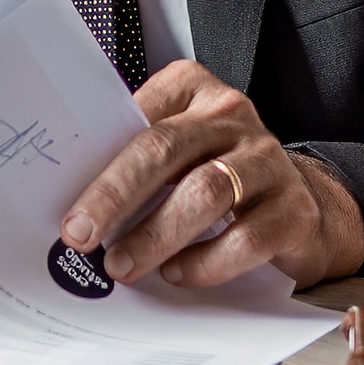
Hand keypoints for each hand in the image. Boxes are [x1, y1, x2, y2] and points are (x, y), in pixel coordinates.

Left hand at [59, 60, 363, 289]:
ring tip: (122, 265)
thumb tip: (75, 206)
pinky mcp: (294, 210)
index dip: (99, 163)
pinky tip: (178, 274)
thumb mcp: (177, 153)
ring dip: (155, 235)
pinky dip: (204, 262)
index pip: (139, 118)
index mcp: (194, 90)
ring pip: (205, 192)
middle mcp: (232, 115)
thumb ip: (133, 159)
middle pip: (164, 148)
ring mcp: (268, 161)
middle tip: (80, 236)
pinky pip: (245, 238)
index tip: (66, 205)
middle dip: (115, 196)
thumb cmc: (216, 175)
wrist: (297, 208)